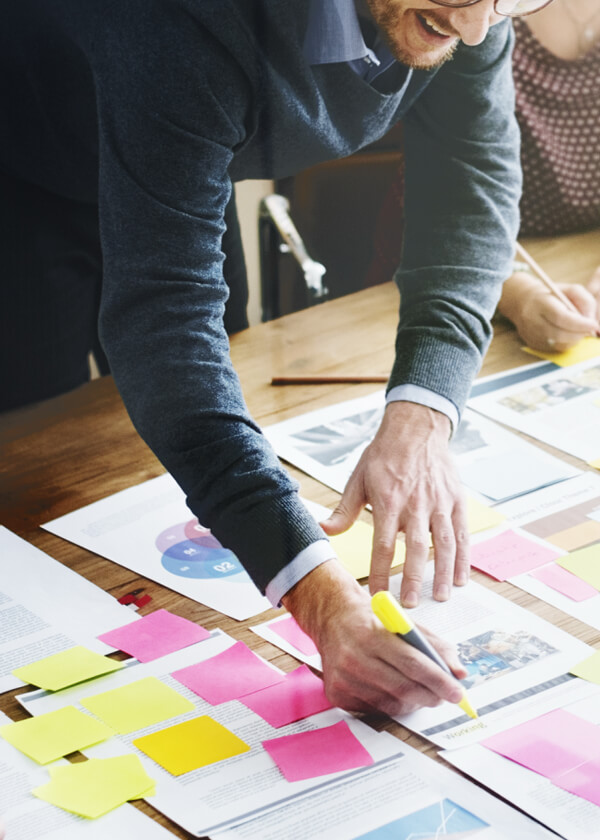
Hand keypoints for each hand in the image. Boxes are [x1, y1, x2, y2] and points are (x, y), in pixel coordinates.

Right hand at [282, 561, 466, 715]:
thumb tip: (459, 672)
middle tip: (446, 695)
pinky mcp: (337, 693)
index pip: (413, 663)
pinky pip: (374, 709)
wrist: (332, 617)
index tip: (457, 691)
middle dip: (431, 695)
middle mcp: (354, 657)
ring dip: (414, 702)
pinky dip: (392, 705)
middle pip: (403, 687)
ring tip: (422, 693)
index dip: (439, 680)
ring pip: (391, 703)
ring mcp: (343, 677)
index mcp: (372, 633)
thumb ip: (434, 645)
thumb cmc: (372, 619)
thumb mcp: (404, 622)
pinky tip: (395, 692)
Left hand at [321, 401, 468, 606]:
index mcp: (389, 501)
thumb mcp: (358, 479)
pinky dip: (463, 557)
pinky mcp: (456, 501)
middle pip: (416, 549)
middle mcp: (416, 504)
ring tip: (438, 597)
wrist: (416, 428)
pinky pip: (462, 533)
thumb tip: (322, 530)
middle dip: (414, 580)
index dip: (381, 572)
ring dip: (442, 573)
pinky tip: (459, 578)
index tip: (377, 594)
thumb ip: (344, 510)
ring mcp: (439, 503)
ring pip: (444, 544)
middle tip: (410, 605)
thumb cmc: (384, 455)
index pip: (383, 545)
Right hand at [499, 272, 599, 351]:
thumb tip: (592, 321)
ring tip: (577, 328)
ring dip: (574, 338)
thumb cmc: (550, 295)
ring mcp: (531, 335)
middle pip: (559, 334)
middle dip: (579, 333)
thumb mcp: (569, 289)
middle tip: (589, 328)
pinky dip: (566, 342)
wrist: (523, 302)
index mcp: (540, 303)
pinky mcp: (533, 344)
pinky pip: (555, 349)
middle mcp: (532, 320)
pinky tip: (567, 333)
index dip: (579, 323)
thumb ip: (585, 301)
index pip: (561, 317)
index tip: (593, 324)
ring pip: (559, 344)